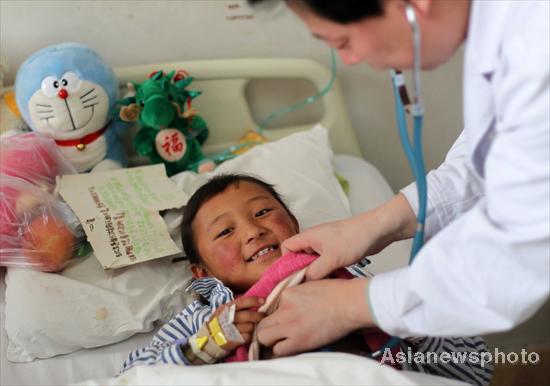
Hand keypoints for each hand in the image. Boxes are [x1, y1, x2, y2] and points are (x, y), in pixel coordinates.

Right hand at [213, 296, 264, 342]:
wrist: (208, 339)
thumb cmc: (219, 323)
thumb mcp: (223, 311)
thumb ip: (236, 307)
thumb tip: (254, 302)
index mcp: (225, 309)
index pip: (241, 302)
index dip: (253, 300)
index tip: (263, 300)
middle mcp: (227, 318)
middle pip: (248, 316)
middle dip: (258, 316)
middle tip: (263, 316)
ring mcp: (229, 330)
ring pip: (250, 327)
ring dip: (253, 327)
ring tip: (252, 326)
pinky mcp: (232, 341)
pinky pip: (247, 337)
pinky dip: (250, 336)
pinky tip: (247, 334)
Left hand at [257, 278, 373, 356]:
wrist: (349, 303)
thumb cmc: (337, 293)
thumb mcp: (309, 286)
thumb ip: (295, 296)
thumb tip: (289, 304)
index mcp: (287, 294)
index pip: (269, 308)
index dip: (276, 316)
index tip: (283, 320)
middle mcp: (284, 309)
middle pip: (261, 323)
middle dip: (268, 329)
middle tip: (278, 333)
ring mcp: (290, 325)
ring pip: (263, 337)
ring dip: (272, 340)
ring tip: (283, 341)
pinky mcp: (298, 340)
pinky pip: (278, 350)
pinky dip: (282, 350)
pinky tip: (292, 347)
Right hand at [282, 194, 416, 279]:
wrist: (377, 230)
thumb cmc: (353, 239)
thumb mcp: (331, 259)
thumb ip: (314, 272)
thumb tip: (301, 283)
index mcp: (308, 236)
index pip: (286, 248)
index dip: (286, 262)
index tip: (292, 276)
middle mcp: (314, 239)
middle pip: (298, 256)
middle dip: (301, 270)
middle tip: (307, 284)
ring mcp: (325, 244)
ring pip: (312, 261)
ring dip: (316, 272)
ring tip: (322, 283)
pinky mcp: (336, 249)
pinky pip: (324, 262)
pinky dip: (326, 270)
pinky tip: (333, 278)